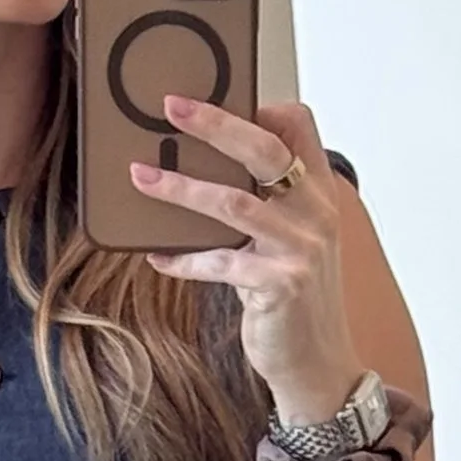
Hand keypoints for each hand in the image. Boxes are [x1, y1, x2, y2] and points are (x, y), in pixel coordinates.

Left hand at [131, 94, 366, 423]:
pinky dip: (183, 258)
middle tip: (171, 107)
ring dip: (181, 188)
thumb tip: (203, 166)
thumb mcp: (293, 241)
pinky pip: (218, 262)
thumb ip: (267, 203)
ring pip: (235, 202)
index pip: (300, 127)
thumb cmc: (297, 298)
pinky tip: (158, 256)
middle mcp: (316, 215)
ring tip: (141, 176)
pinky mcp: (279, 285)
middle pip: (266, 150)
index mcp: (319, 194)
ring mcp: (300, 250)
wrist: (319, 364)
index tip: (219, 96)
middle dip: (215, 124)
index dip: (261, 107)